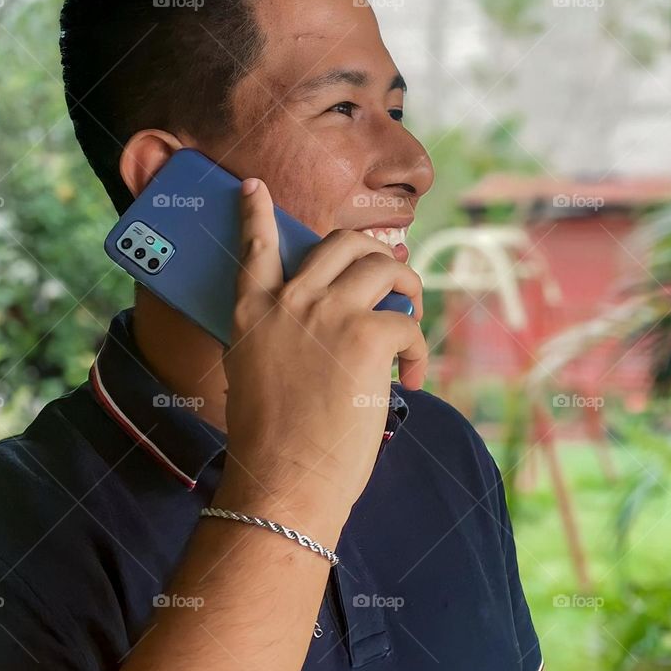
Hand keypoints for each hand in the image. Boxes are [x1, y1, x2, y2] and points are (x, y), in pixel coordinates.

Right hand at [214, 178, 426, 538]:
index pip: (255, 247)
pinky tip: (412, 380)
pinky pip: (408, 320)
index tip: (255, 188)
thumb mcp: (254, 376)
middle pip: (342, 244)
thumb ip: (277, 339)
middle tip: (391, 279)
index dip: (256, 213)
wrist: (284, 482)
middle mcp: (289, 301)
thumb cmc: (272, 445)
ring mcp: (328, 314)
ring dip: (408, 285)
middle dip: (375, 253)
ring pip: (383, 266)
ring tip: (411, 315)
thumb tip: (323, 332)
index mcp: (252, 313)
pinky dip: (418, 351)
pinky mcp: (367, 336)